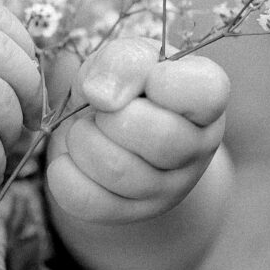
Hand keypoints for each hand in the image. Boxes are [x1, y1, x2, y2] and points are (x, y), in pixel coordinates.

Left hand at [46, 36, 229, 222]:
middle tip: (100, 108)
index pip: (204, 93)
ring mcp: (170, 188)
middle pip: (160, 139)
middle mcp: (199, 147)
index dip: (161, 82)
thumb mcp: (125, 57)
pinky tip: (68, 158)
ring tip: (83, 130)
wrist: (108, 130)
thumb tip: (101, 96)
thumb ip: (123, 61)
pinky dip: (63, 174)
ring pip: (118, 171)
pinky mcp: (131, 212)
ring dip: (82, 141)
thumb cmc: (124, 85)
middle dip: (111, 116)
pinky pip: (88, 201)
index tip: (143, 79)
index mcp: (207, 97)